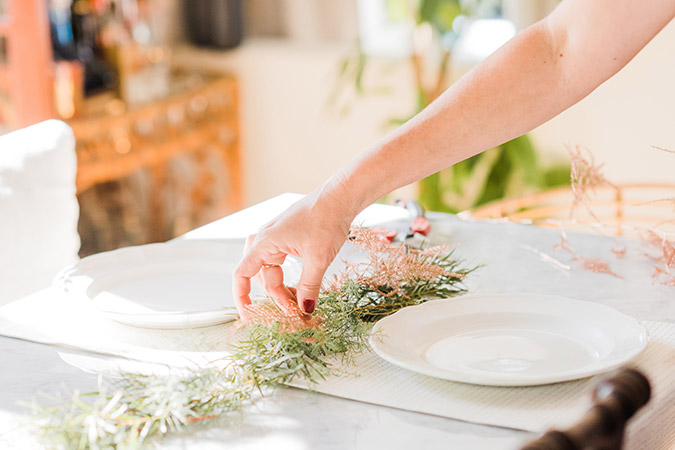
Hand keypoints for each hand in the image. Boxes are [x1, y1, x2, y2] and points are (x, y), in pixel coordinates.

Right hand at [233, 189, 354, 316]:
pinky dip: (288, 277)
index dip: (242, 298)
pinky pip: (279, 263)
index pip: (241, 274)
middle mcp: (264, 239)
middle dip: (276, 296)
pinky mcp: (285, 237)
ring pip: (270, 271)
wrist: (340, 197)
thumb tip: (305, 309)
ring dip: (282, 288)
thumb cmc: (327, 220)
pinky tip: (302, 286)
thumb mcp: (319, 259)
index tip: (249, 316)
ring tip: (301, 301)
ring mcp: (274, 238)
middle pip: (260, 277)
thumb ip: (310, 286)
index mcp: (265, 242)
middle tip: (296, 312)